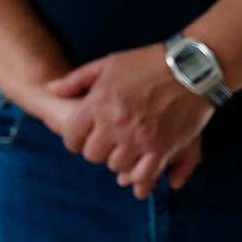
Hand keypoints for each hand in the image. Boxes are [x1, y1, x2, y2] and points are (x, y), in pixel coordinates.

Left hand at [49, 45, 213, 197]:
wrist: (190, 69)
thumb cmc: (146, 63)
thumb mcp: (106, 64)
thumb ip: (76, 80)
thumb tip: (52, 89)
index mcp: (97, 104)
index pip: (73, 137)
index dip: (74, 140)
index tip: (81, 139)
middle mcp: (115, 125)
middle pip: (93, 155)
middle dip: (96, 151)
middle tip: (104, 145)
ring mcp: (140, 139)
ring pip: (117, 166)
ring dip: (118, 162)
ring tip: (123, 153)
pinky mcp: (164, 148)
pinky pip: (145, 174)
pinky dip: (141, 178)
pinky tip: (139, 175)